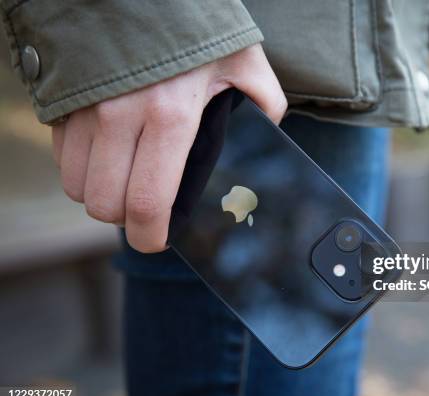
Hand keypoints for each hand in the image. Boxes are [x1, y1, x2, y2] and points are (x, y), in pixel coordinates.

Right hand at [51, 44, 286, 252]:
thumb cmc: (199, 25)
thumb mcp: (245, 63)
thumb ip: (264, 105)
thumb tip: (268, 138)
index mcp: (171, 115)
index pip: (147, 201)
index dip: (150, 235)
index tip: (157, 240)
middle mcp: (120, 116)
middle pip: (104, 204)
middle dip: (125, 218)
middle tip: (145, 208)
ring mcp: (85, 108)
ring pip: (77, 186)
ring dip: (101, 194)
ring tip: (127, 179)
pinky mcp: (63, 100)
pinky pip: (62, 156)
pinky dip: (82, 167)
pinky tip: (108, 153)